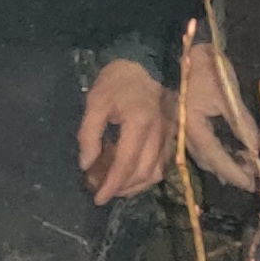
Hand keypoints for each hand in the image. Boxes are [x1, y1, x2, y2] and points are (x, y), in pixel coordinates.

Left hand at [73, 58, 175, 204]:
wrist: (146, 62)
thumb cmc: (117, 81)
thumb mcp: (95, 102)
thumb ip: (89, 134)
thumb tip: (86, 164)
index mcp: (139, 123)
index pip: (125, 164)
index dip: (111, 185)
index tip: (98, 198)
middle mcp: (159, 133)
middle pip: (142, 173)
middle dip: (122, 189)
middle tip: (102, 192)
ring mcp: (169, 135)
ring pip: (156, 173)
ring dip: (136, 186)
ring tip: (116, 189)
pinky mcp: (173, 135)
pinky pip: (163, 164)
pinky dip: (148, 176)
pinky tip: (133, 176)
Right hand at [178, 40, 259, 189]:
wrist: (174, 48)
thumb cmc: (203, 68)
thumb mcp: (227, 94)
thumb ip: (242, 122)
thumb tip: (258, 146)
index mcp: (194, 128)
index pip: (218, 159)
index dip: (236, 173)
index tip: (254, 185)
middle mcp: (184, 133)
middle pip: (210, 161)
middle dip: (232, 171)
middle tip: (254, 175)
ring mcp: (181, 128)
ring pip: (204, 154)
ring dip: (224, 162)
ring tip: (244, 165)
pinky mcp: (182, 121)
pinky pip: (200, 144)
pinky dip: (216, 151)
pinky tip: (227, 151)